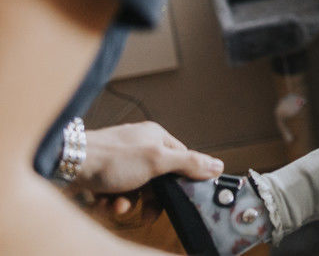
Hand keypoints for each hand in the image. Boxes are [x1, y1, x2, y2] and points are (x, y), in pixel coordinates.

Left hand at [77, 122, 222, 212]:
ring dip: (127, 202)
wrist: (67, 164)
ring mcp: (119, 160)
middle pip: (157, 179)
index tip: (177, 197)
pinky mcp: (102, 174)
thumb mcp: (158, 161)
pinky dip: (110, 202)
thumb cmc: (112, 157)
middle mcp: (139, 146)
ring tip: (117, 206)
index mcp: (156, 137)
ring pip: (134, 189)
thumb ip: (189, 163)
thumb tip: (218, 165)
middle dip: (149, 198)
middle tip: (147, 214)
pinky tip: (104, 202)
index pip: (180, 160)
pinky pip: (114, 193)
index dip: (180, 181)